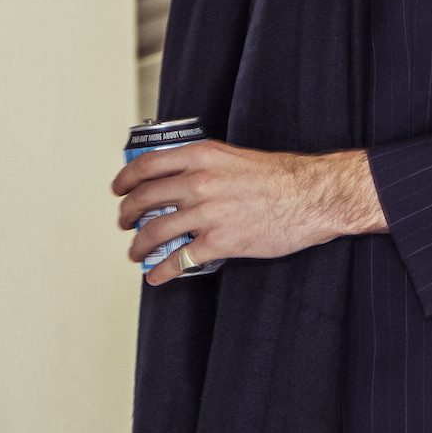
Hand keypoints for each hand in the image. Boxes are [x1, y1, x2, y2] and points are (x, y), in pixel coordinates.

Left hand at [110, 139, 385, 285]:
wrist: (314, 196)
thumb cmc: (282, 177)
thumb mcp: (235, 157)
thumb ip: (204, 165)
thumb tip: (179, 179)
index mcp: (202, 156)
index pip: (147, 164)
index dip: (125, 178)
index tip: (118, 188)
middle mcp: (199, 182)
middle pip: (144, 198)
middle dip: (126, 213)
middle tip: (123, 222)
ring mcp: (208, 213)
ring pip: (155, 231)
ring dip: (139, 244)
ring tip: (136, 251)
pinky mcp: (221, 241)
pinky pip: (180, 259)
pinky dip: (162, 270)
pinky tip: (157, 276)